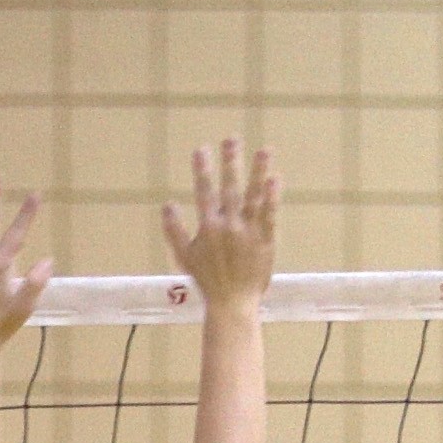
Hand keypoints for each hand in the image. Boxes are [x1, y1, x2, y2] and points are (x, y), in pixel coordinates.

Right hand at [164, 137, 278, 308]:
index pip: (204, 192)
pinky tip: (275, 179)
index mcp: (209, 227)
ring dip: (258, 172)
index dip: (202, 170)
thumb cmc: (207, 281)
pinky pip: (270, 216)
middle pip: (229, 188)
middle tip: (232, 139)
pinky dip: (272, 198)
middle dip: (230, 162)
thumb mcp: (184, 257)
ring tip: (264, 150)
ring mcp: (249, 232)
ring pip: (253, 197)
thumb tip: (166, 204)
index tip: (201, 149)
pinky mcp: (266, 241)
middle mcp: (229, 226)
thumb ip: (174, 230)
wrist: (232, 303)